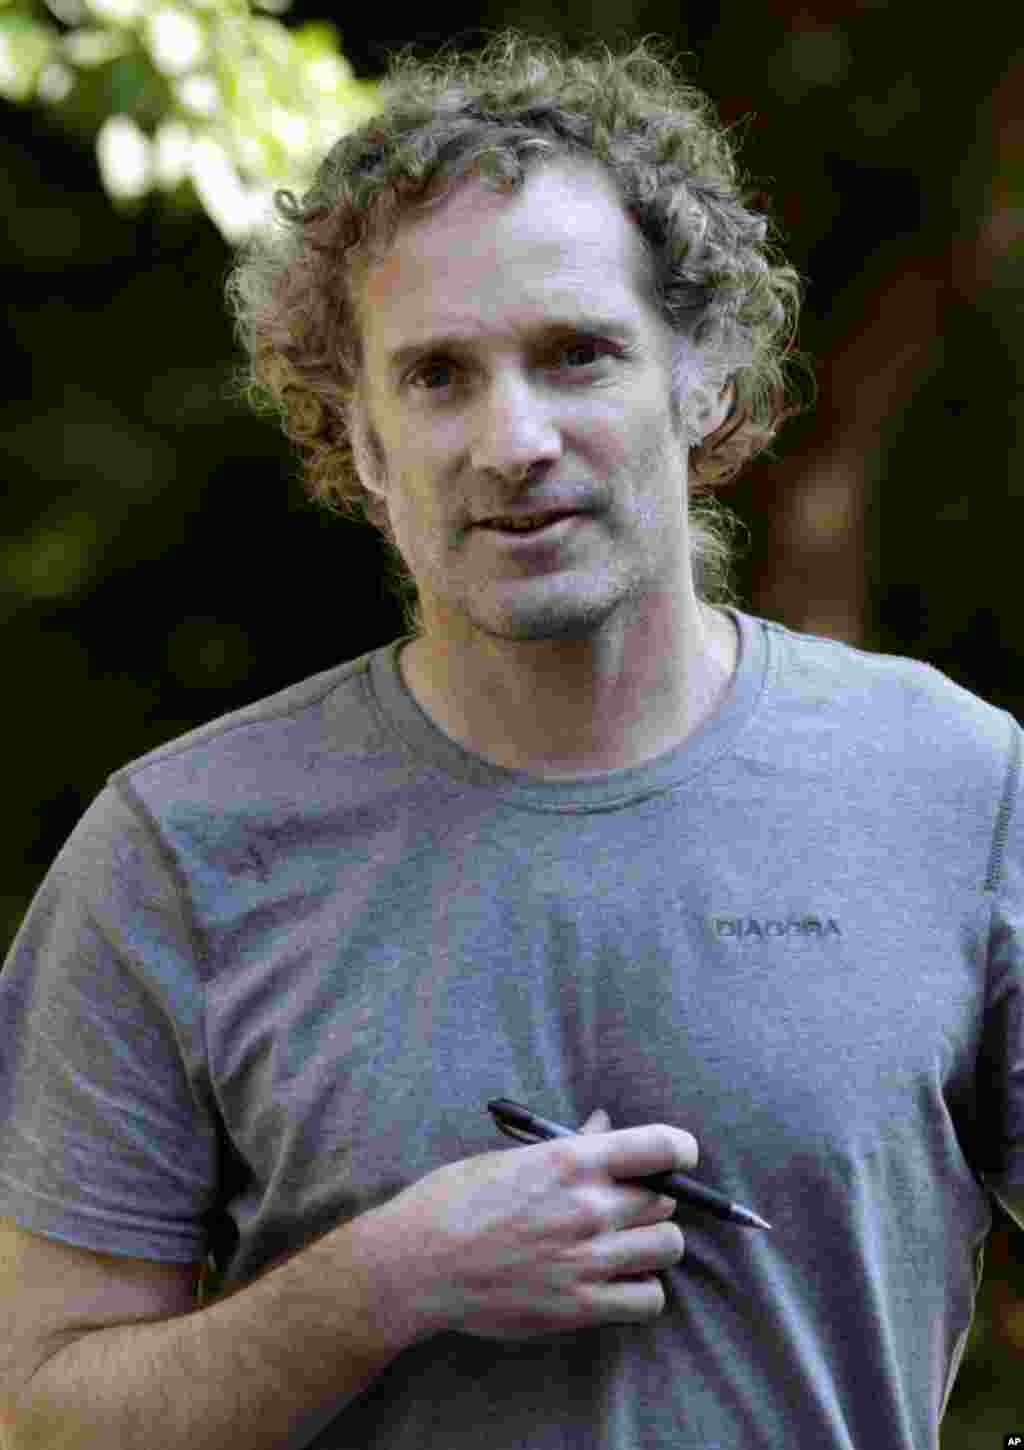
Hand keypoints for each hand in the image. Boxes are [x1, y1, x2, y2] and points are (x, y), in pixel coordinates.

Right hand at [379, 1107, 696, 1342]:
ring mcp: (588, 1259)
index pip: (661, 1146)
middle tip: (631, 1205)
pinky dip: (643, 1290)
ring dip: (653, 1244)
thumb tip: (607, 1128)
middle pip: (667, 1199)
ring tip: (626, 1245)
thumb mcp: (513, 1158)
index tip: (678, 1156)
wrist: (419, 1263)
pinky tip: (619, 1282)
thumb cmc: (457, 1199)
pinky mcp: (580, 1306)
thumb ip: (571, 1146)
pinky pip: (650, 1299)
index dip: (680, 1150)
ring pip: (667, 1247)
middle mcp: (588, 1206)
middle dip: (656, 1199)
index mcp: (571, 1160)